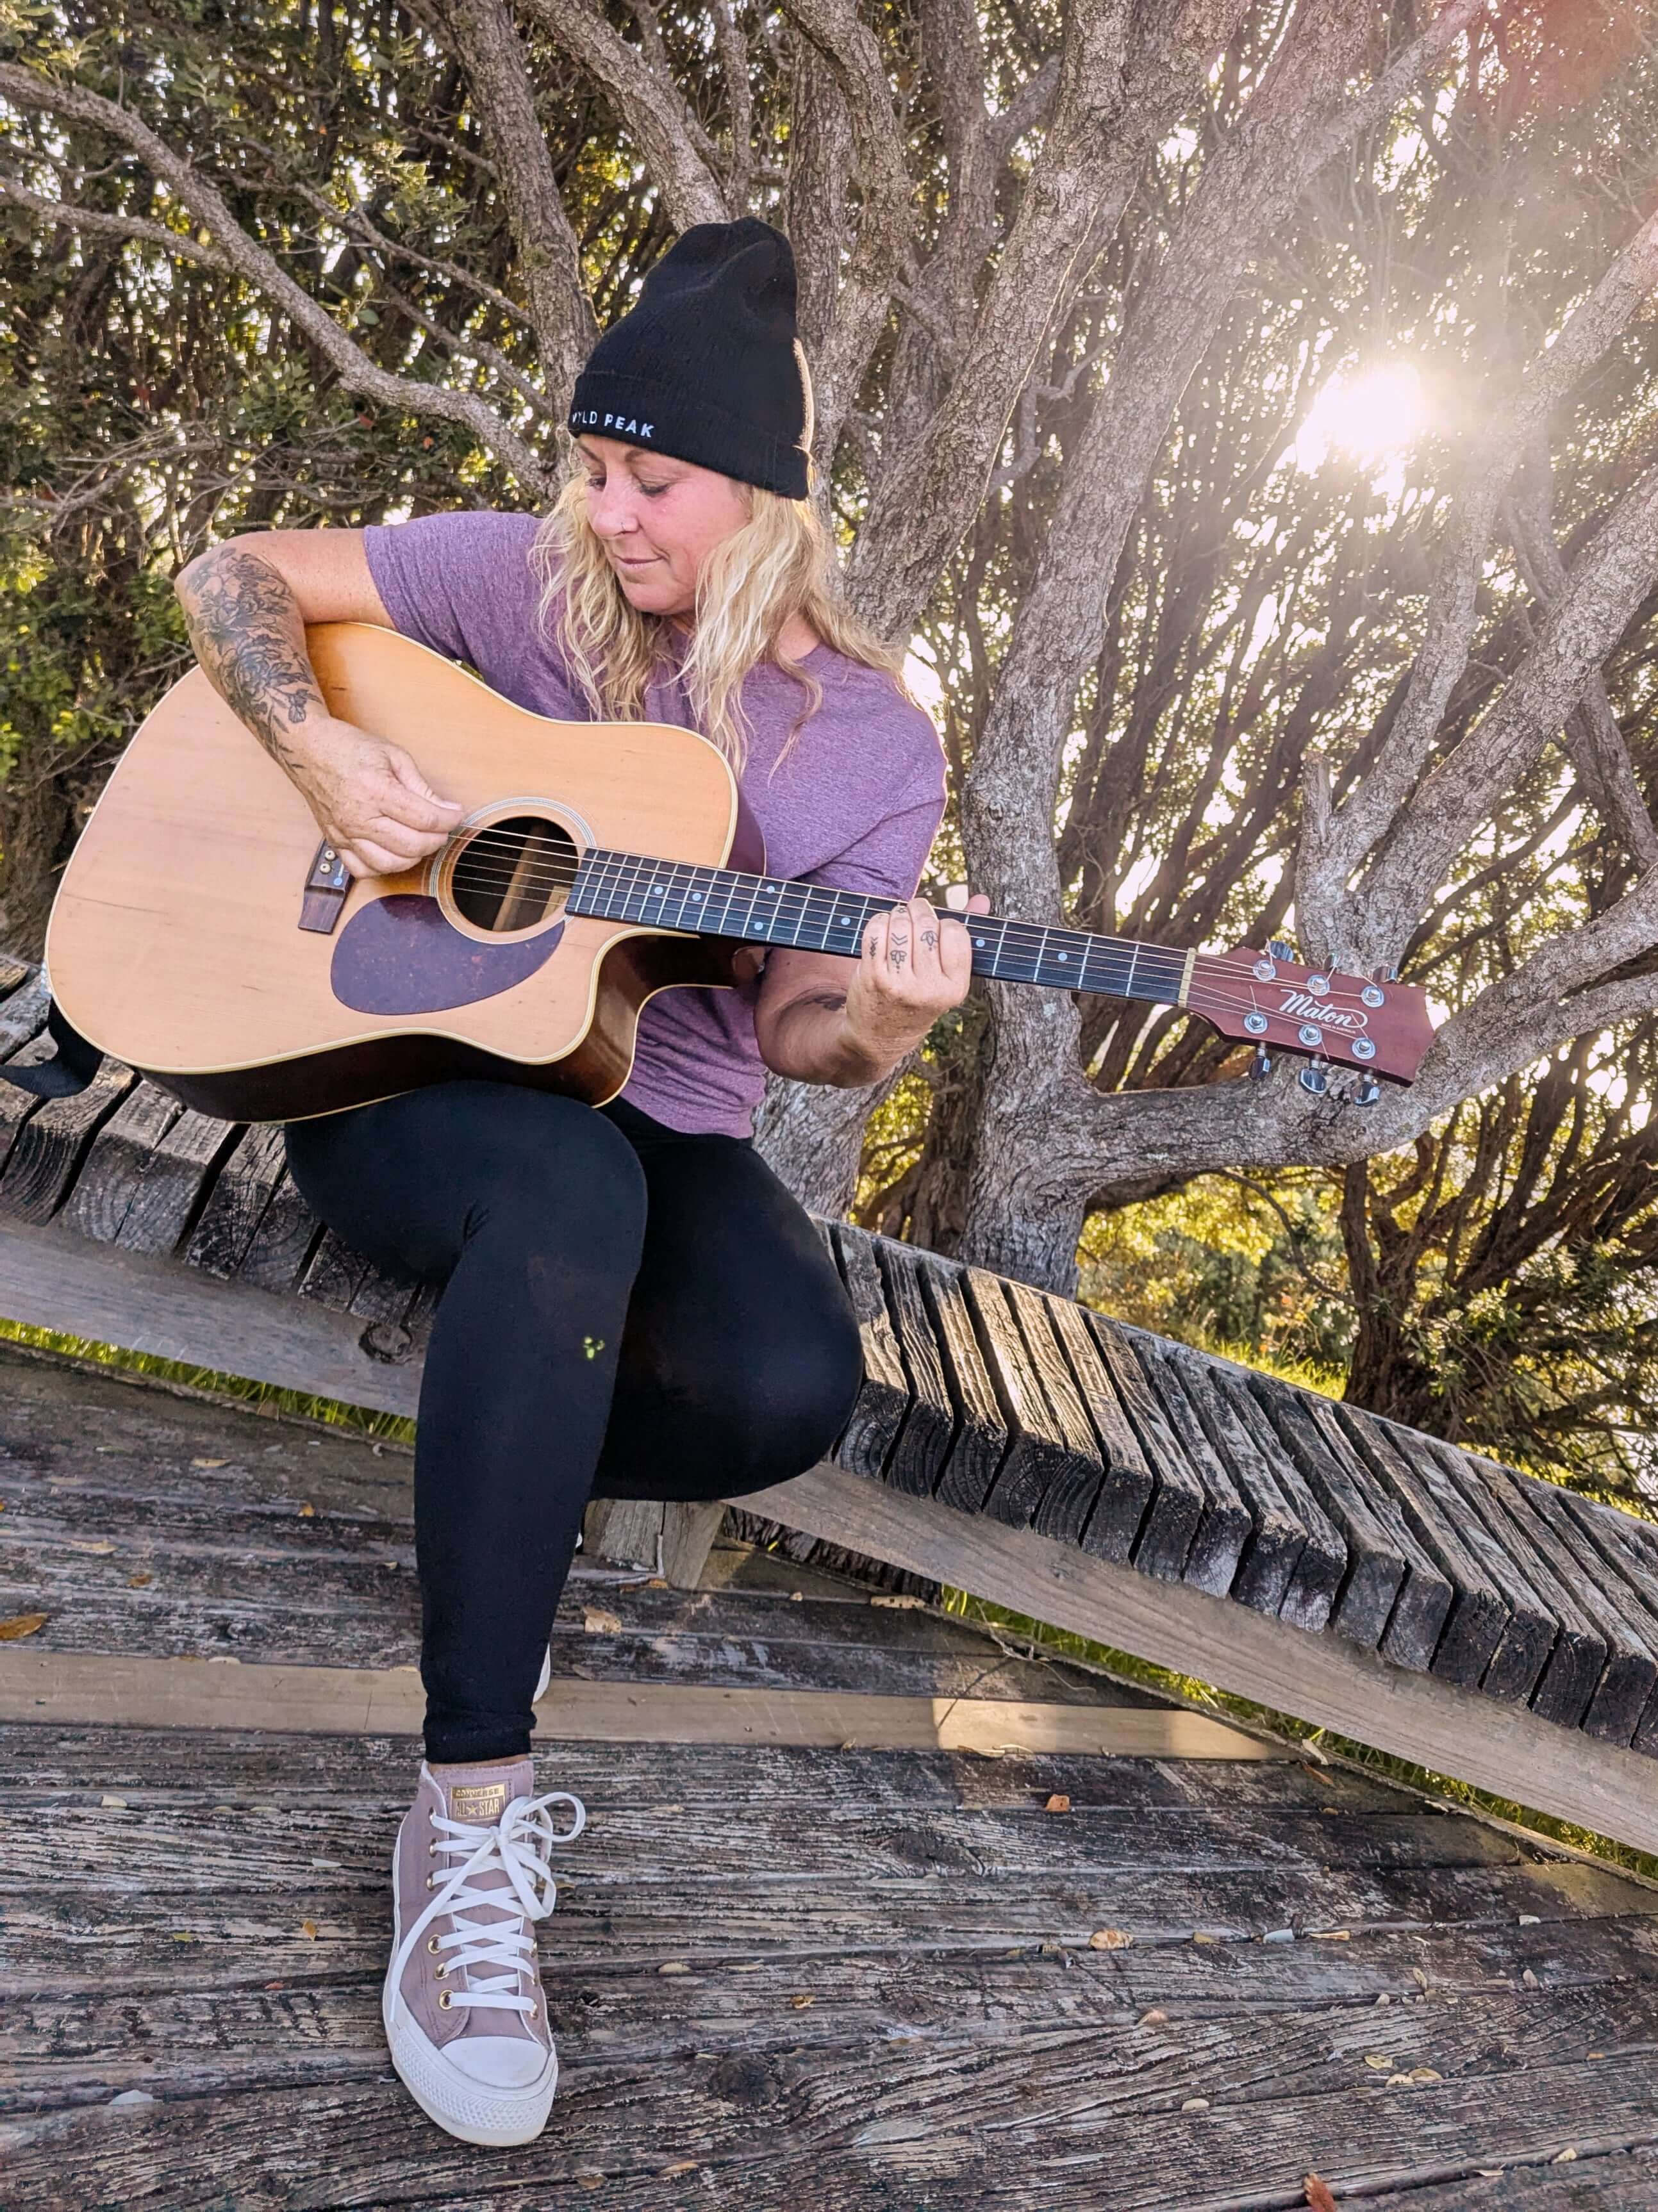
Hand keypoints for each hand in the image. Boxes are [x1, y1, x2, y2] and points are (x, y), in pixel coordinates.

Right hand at [286, 715, 463, 877]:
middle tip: (441, 828)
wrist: (307, 749)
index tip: (456, 815)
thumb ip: (421, 787)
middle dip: (436, 840)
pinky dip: (383, 867)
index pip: (425, 818)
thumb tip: (446, 809)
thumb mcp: (393, 756)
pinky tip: (393, 852)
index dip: (449, 820)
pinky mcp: (334, 842)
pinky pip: (362, 870)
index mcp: (376, 791)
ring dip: (413, 857)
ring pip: (389, 864)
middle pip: (411, 845)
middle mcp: (358, 817)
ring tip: (420, 840)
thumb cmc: (349, 748)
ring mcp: (344, 833)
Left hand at [842, 893, 991, 1067]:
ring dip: (898, 914)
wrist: (881, 1035)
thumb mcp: (948, 978)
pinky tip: (883, 927)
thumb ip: (964, 938)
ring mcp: (899, 984)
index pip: (956, 934)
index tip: (938, 926)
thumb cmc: (919, 998)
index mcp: (955, 987)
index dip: (946, 922)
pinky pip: (876, 933)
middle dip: (919, 909)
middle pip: (926, 926)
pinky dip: (879, 922)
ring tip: (898, 918)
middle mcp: (929, 988)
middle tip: (914, 910)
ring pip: (900, 926)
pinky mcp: (873, 977)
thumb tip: (982, 899)